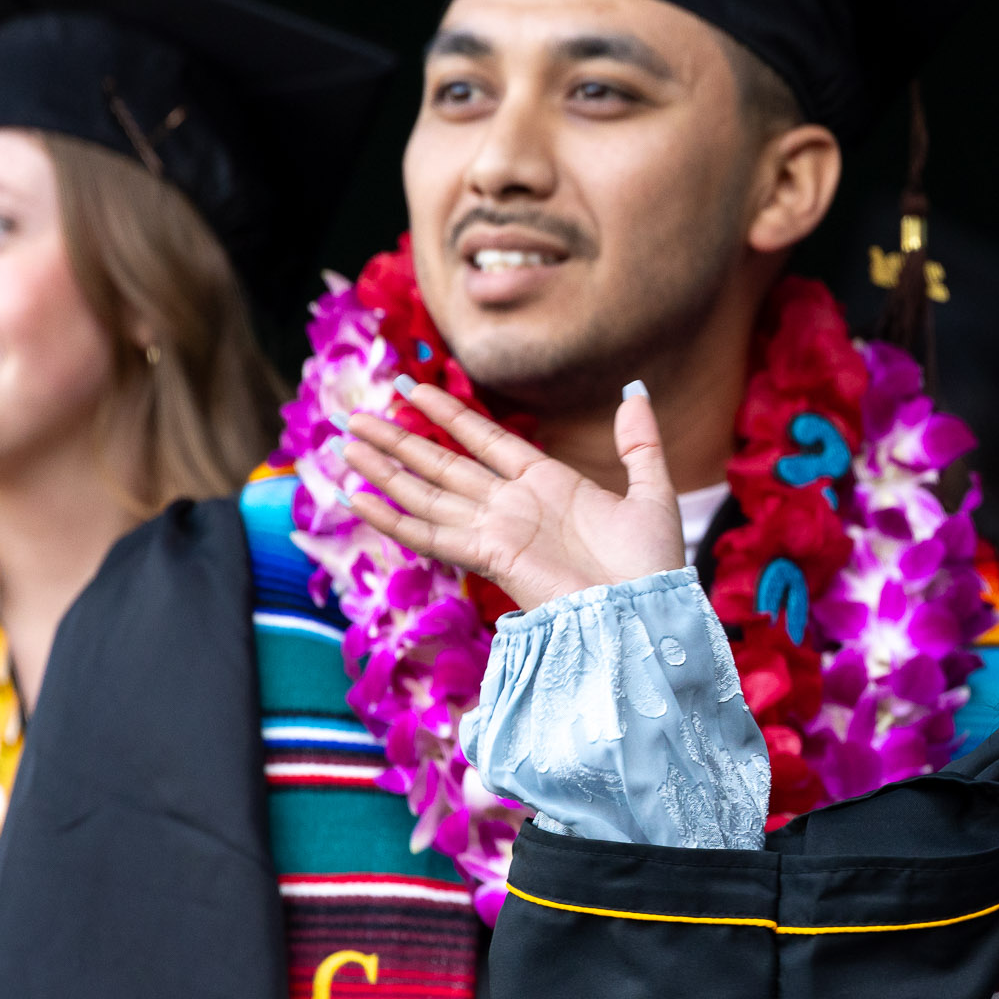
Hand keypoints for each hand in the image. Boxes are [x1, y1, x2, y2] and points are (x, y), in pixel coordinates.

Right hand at [339, 381, 682, 612]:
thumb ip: (640, 442)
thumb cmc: (650, 563)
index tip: (412, 388)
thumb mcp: (652, 491)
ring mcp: (497, 531)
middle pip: (444, 465)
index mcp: (547, 484)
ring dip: (385, 471)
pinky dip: (392, 520)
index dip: (447, 414)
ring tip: (346, 444)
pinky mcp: (488, 557)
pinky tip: (357, 499)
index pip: (485, 439)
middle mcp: (513, 506)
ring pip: (427, 495)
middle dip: (400, 441)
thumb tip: (634, 390)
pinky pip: (430, 534)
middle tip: (356, 417)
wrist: (645, 610)